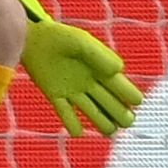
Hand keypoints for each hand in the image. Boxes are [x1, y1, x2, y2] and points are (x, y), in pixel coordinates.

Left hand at [12, 0, 143, 136]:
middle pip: (112, 105)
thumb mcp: (82, 42)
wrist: (31, 38)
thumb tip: (119, 71)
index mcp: (101, 69)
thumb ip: (100, 55)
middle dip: (121, 114)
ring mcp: (73, 91)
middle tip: (125, 121)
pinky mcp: (55, 96)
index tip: (136, 101)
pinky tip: (77, 131)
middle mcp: (90, 83)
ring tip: (109, 130)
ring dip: (103, 123)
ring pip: (94, 113)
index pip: (122, 88)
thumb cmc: (59, 36)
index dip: (131, 96)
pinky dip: (73, 125)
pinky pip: (67, 114)